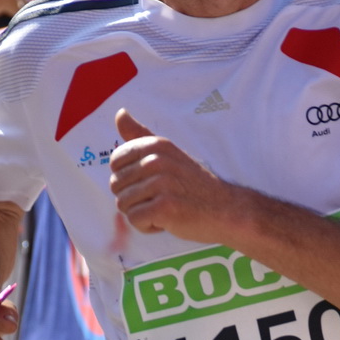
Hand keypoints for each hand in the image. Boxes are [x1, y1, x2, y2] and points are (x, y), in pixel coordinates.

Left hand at [109, 108, 236, 240]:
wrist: (225, 208)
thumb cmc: (192, 184)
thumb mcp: (168, 153)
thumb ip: (140, 136)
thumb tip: (120, 113)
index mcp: (155, 145)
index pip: (115, 162)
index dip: (127, 178)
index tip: (149, 182)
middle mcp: (156, 161)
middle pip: (116, 186)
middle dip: (133, 198)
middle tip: (159, 199)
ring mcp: (161, 184)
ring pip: (123, 205)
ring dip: (141, 214)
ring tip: (163, 209)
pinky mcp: (164, 207)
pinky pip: (135, 220)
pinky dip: (147, 226)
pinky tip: (165, 221)